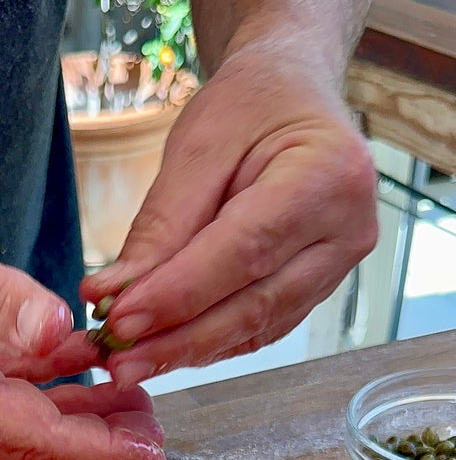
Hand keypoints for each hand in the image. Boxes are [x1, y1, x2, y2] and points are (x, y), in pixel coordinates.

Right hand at [0, 170, 164, 459]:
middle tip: (158, 438)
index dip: (99, 447)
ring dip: (77, 421)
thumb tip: (56, 335)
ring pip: (18, 425)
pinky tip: (75, 370)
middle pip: (32, 443)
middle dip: (99, 444)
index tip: (151, 453)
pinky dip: (43, 394)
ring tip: (133, 407)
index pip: (35, 433)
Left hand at [81, 51, 377, 385]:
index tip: (119, 320)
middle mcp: (346, 232)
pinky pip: (257, 330)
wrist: (294, 95)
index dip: (178, 294)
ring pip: (255, 327)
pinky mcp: (315, 292)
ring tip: (129, 363)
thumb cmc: (250, 107)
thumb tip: (114, 296)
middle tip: (118, 362)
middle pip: (254, 304)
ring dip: (187, 351)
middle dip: (178, 339)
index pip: (244, 252)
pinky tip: (163, 351)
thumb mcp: (198, 144)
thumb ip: (162, 224)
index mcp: (328, 176)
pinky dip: (207, 344)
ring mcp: (337, 269)